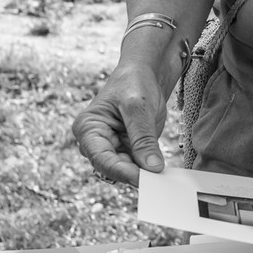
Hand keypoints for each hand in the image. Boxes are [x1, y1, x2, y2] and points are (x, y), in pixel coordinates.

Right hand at [72, 60, 169, 183]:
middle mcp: (97, 142)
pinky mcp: (131, 149)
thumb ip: (143, 139)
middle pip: (112, 168)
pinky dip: (150, 169)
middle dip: (133, 175)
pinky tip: (164, 173)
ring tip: (162, 179)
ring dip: (143, 175)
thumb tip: (152, 169)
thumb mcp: (138, 108)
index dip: (121, 171)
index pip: (101, 158)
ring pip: (127, 171)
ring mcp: (114, 147)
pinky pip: (139, 165)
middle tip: (156, 182)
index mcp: (88, 128)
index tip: (142, 179)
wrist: (147, 70)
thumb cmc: (135, 81)